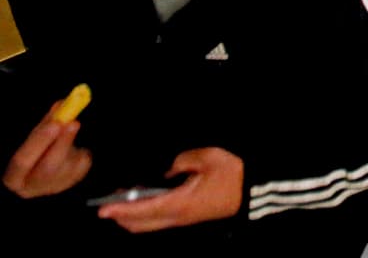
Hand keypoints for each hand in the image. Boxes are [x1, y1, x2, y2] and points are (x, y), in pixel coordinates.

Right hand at [3, 101, 92, 197]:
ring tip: (69, 133)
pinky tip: (74, 149)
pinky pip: (82, 165)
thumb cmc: (34, 151)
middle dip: (62, 142)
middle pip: (48, 167)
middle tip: (74, 122)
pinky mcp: (71, 185)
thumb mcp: (34, 139)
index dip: (39, 141)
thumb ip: (45, 124)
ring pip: (68, 165)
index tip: (55, 123)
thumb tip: (61, 106)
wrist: (42, 174)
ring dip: (73, 145)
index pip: (22, 161)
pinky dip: (81, 151)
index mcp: (13, 177)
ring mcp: (51, 189)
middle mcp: (30, 188)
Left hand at [98, 147, 241, 231]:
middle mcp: (177, 216)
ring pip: (148, 225)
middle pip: (140, 224)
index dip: (121, 210)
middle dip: (120, 217)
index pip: (143, 209)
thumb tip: (166, 170)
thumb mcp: (207, 158)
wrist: (251, 188)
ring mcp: (182, 219)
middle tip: (105, 205)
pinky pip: (157, 220)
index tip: (102, 210)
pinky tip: (141, 199)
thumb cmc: (231, 173)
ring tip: (119, 201)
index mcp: (180, 203)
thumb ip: (181, 161)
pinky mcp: (187, 217)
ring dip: (131, 216)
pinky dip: (143, 213)